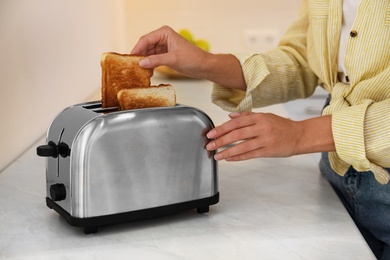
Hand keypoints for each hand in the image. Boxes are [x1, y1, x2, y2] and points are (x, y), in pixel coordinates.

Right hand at [131, 26, 210, 78]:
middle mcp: (163, 37)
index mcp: (165, 33)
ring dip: (144, 60)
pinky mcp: (165, 55)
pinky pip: (153, 58)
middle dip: (139, 54)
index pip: (146, 39)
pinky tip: (146, 71)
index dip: (137, 48)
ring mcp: (164, 46)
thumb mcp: (173, 59)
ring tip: (137, 69)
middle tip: (131, 64)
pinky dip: (149, 64)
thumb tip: (141, 63)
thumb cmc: (193, 58)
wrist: (203, 66)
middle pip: (145, 45)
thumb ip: (156, 60)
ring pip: (148, 53)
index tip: (130, 57)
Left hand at [206, 112, 334, 160]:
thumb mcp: (265, 116)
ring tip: (217, 155)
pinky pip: (250, 155)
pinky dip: (238, 157)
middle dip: (221, 140)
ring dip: (227, 151)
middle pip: (237, 134)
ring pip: (242, 146)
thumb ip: (247, 116)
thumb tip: (230, 116)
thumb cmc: (282, 126)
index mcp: (259, 117)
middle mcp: (261, 127)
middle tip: (210, 145)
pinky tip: (229, 159)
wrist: (299, 136)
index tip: (211, 133)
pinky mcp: (268, 151)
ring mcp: (265, 140)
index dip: (222, 128)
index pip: (236, 122)